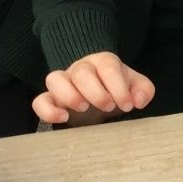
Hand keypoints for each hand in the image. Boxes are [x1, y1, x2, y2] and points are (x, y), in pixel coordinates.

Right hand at [33, 52, 154, 122]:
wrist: (100, 92)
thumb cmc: (116, 89)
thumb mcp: (134, 87)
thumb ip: (143, 89)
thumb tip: (137, 100)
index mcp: (103, 62)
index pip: (108, 66)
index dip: (118, 86)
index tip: (127, 105)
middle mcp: (81, 69)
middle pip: (81, 72)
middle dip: (96, 91)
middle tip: (108, 107)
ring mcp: (63, 83)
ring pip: (54, 79)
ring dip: (69, 94)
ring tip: (83, 108)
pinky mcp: (51, 99)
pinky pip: (39, 100)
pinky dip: (47, 110)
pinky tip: (63, 119)